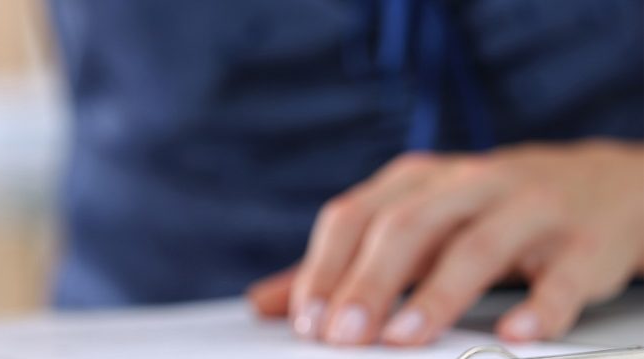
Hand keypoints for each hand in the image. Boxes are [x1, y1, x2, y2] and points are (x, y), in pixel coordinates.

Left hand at [249, 140, 643, 345]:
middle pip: (407, 229)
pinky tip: (513, 335)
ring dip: (436, 297)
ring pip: (476, 248)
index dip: (324, 268)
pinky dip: (539, 308)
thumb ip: (342, 262)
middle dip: (368, 284)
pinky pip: (561, 277)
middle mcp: (469, 185)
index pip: (356, 217)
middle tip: (340, 337)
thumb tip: (266, 302)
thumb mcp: (413, 222)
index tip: (304, 320)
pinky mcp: (583, 243)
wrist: (604, 185)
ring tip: (403, 339)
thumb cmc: (486, 210)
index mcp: (418, 181)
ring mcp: (529, 209)